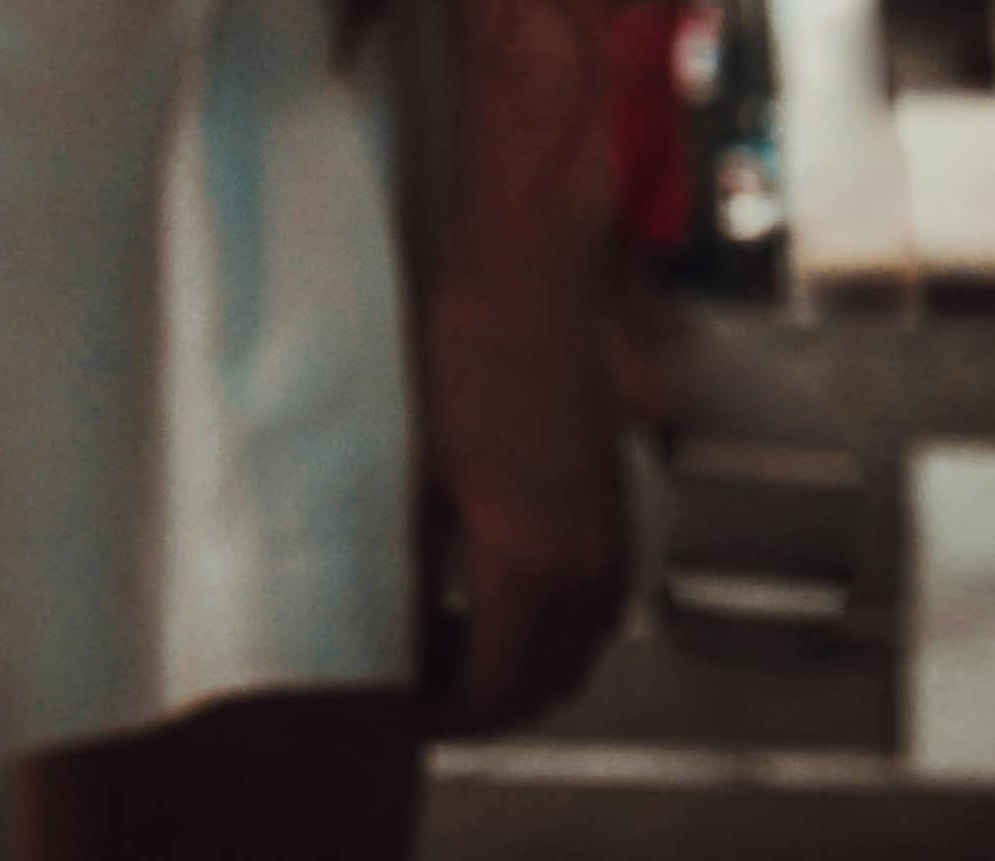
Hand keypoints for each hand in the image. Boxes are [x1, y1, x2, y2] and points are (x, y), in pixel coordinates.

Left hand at [416, 245, 629, 735]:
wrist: (531, 276)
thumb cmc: (461, 353)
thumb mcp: (410, 467)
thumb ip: (402, 562)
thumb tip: (377, 626)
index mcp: (528, 562)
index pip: (493, 693)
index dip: (443, 717)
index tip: (400, 709)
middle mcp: (585, 565)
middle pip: (544, 690)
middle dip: (483, 705)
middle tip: (421, 686)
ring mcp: (611, 537)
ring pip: (578, 653)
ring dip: (523, 668)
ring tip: (452, 641)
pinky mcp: (618, 507)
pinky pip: (596, 606)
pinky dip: (553, 626)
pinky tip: (495, 590)